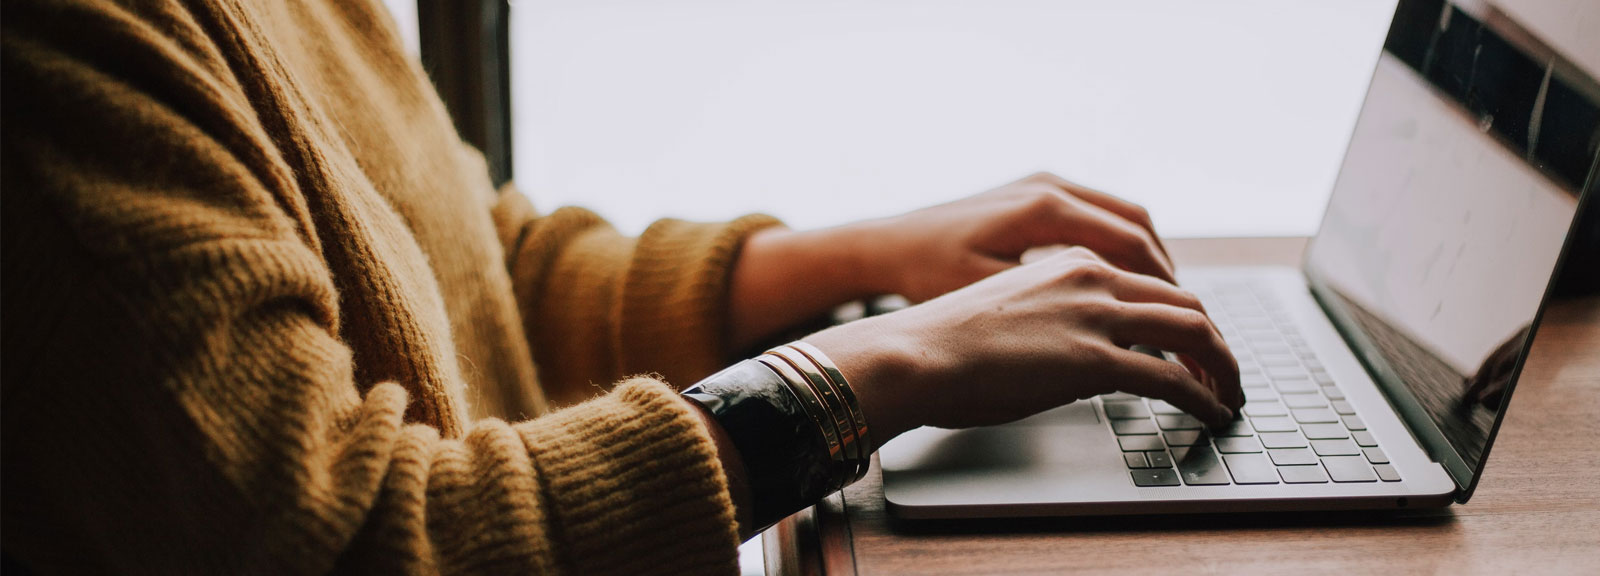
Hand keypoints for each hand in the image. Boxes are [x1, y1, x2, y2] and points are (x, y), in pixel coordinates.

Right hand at [806, 247, 1241, 443]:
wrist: (913, 353)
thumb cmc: (942, 340)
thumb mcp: (1007, 307)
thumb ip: (1051, 314)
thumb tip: (1068, 349)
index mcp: (1069, 260)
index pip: (1150, 280)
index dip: (1181, 313)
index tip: (1191, 341)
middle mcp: (1091, 277)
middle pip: (1184, 300)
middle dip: (1215, 339)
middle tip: (1224, 370)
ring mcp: (1096, 316)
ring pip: (1193, 331)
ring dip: (1222, 366)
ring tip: (1229, 394)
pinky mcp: (1094, 360)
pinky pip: (1173, 378)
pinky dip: (1203, 396)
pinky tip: (1211, 412)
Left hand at [856, 172, 1174, 302]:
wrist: (887, 245)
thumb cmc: (928, 275)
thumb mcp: (991, 298)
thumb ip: (1054, 308)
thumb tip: (1117, 336)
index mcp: (1044, 209)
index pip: (1131, 245)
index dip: (1164, 288)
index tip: (1184, 323)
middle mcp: (1050, 186)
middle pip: (1137, 226)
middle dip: (1167, 275)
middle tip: (1187, 318)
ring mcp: (1043, 184)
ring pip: (1122, 217)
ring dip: (1148, 259)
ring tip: (1165, 304)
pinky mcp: (1035, 192)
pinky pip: (1098, 215)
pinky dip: (1121, 247)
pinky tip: (1125, 284)